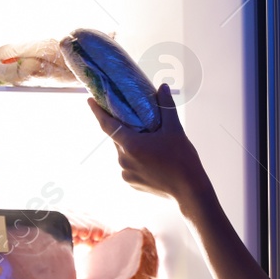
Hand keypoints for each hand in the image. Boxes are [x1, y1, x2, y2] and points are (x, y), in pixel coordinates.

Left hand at [88, 85, 208, 205]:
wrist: (189, 191)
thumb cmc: (183, 160)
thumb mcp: (175, 130)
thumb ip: (166, 107)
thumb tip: (162, 87)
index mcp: (131, 145)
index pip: (107, 125)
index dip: (97, 111)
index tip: (90, 101)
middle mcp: (123, 160)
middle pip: (117, 138)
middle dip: (123, 128)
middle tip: (134, 121)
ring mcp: (126, 173)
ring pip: (123, 152)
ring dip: (131, 145)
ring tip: (148, 143)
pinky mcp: (131, 183)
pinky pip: (128, 166)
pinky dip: (135, 159)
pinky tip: (150, 159)